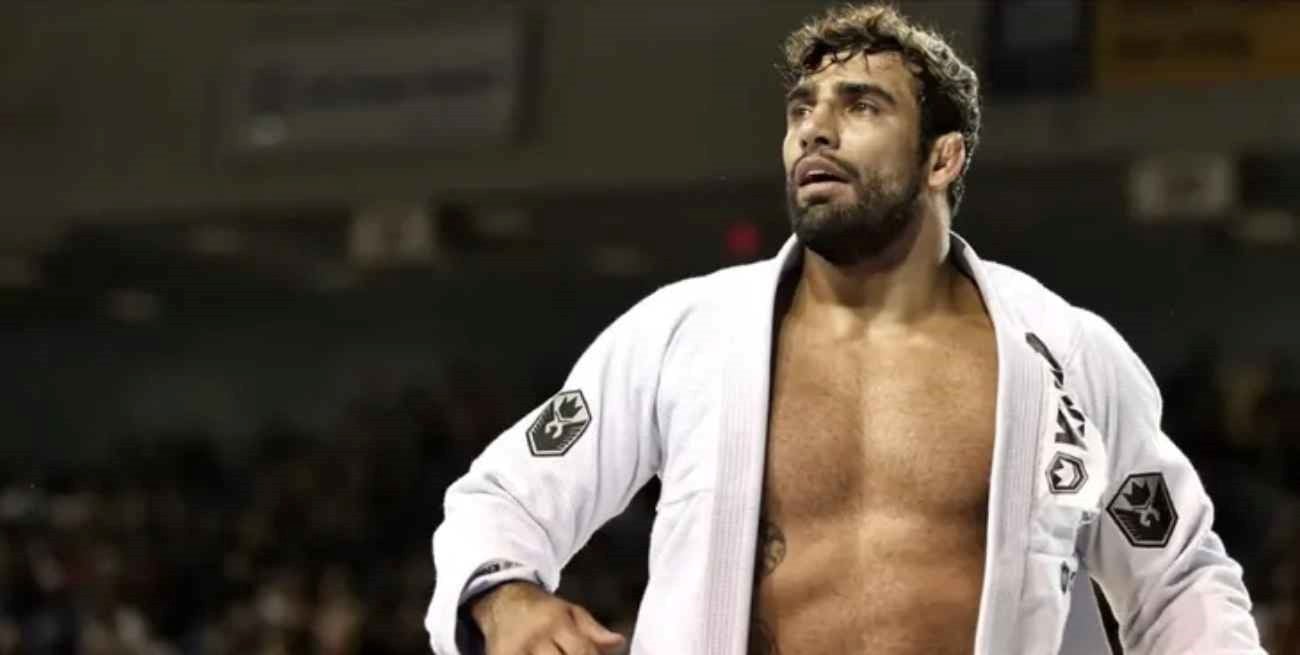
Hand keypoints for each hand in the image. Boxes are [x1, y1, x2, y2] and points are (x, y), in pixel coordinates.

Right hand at [470, 581, 626, 654]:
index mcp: (556, 622)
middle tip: (573, 654)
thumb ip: (594, 631)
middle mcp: (535, 637)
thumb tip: (619, 642)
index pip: (582, 651)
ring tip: (560, 654)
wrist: (502, 601)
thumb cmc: (542, 609)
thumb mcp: (571, 611)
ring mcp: (515, 651)